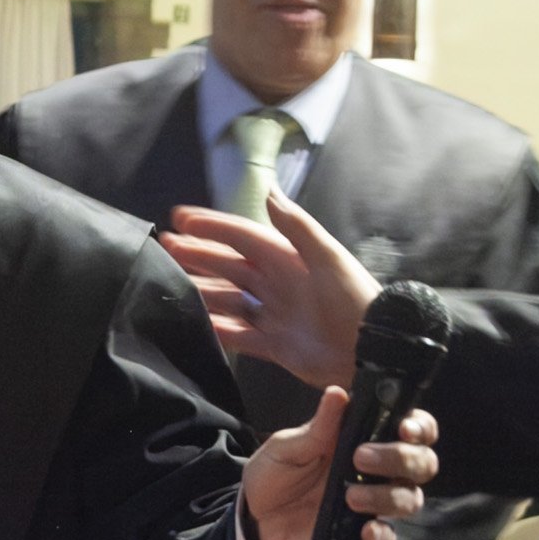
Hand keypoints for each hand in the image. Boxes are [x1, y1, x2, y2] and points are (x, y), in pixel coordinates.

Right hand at [160, 187, 376, 391]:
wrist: (373, 350)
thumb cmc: (354, 300)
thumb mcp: (328, 257)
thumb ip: (296, 226)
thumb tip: (268, 189)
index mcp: (288, 258)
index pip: (242, 236)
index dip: (212, 226)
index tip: (180, 218)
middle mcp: (277, 283)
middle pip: (229, 265)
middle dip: (198, 255)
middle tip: (165, 247)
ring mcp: (274, 314)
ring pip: (228, 298)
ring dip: (202, 289)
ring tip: (171, 282)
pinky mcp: (275, 345)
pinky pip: (238, 335)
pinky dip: (218, 329)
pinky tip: (197, 323)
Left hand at [239, 394, 437, 539]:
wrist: (252, 518)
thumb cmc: (275, 474)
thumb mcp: (287, 447)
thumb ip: (317, 427)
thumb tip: (338, 393)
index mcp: (365, 440)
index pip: (412, 428)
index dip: (420, 427)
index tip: (404, 428)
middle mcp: (378, 471)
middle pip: (422, 463)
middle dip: (402, 458)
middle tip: (362, 457)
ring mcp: (373, 503)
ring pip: (410, 498)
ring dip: (388, 495)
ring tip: (351, 496)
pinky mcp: (361, 534)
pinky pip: (388, 536)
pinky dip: (382, 534)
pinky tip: (365, 530)